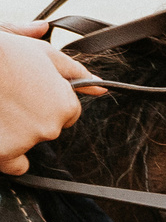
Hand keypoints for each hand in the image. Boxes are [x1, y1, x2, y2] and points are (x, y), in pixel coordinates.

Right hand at [0, 23, 95, 176]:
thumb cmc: (4, 54)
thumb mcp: (44, 54)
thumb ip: (75, 72)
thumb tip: (100, 86)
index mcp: (65, 105)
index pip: (68, 113)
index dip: (47, 101)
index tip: (29, 92)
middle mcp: (50, 128)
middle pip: (47, 128)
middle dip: (31, 116)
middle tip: (9, 97)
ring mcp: (25, 142)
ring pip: (28, 143)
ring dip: (16, 132)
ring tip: (0, 108)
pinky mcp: (2, 152)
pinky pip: (14, 166)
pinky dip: (8, 155)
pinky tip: (2, 139)